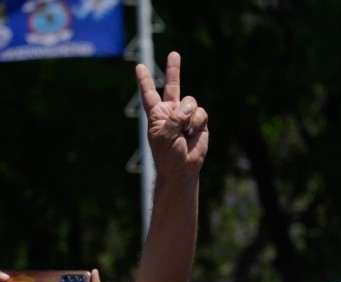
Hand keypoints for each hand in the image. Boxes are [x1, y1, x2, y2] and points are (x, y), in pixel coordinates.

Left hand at [136, 51, 208, 174]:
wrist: (183, 168)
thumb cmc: (167, 155)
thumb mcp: (163, 136)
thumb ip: (174, 118)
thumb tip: (189, 107)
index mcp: (156, 113)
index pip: (149, 94)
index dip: (144, 80)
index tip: (139, 67)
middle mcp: (171, 111)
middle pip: (173, 85)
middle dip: (174, 69)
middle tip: (174, 54)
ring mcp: (186, 115)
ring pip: (190, 101)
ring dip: (188, 117)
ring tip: (185, 132)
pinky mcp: (200, 121)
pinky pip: (201, 112)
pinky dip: (197, 122)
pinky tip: (192, 133)